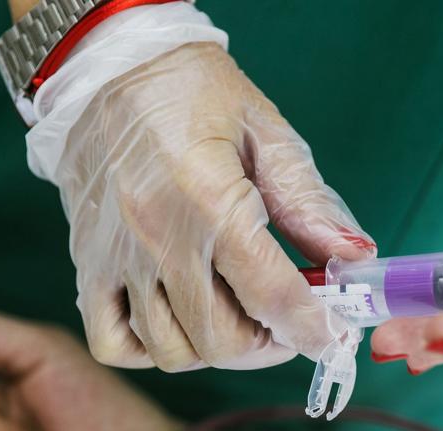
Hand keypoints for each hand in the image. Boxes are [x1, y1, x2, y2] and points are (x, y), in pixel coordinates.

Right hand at [48, 41, 374, 371]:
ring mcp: (116, 256)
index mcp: (210, 201)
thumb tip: (355, 258)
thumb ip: (310, 205)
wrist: (112, 66)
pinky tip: (180, 320)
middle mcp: (158, 237)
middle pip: (221, 339)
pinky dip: (150, 350)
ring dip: (216, 348)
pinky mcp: (87, 263)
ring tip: (238, 319)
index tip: (331, 335)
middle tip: (286, 322)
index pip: (272, 296)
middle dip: (268, 344)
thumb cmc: (196, 94)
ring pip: (172, 351)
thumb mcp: (268, 135)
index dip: (313, 328)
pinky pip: (114, 342)